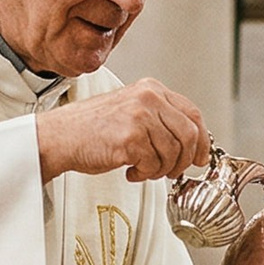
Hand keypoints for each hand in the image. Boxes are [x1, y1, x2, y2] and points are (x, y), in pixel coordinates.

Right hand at [35, 78, 207, 183]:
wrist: (61, 136)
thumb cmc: (93, 128)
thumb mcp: (132, 111)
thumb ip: (161, 120)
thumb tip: (195, 144)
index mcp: (152, 89)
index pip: (193, 114)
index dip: (202, 140)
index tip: (200, 157)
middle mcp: (148, 99)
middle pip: (189, 136)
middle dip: (184, 160)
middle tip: (171, 171)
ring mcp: (140, 117)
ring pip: (173, 154)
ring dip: (160, 170)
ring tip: (142, 169)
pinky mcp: (130, 138)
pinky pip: (153, 165)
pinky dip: (144, 174)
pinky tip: (130, 170)